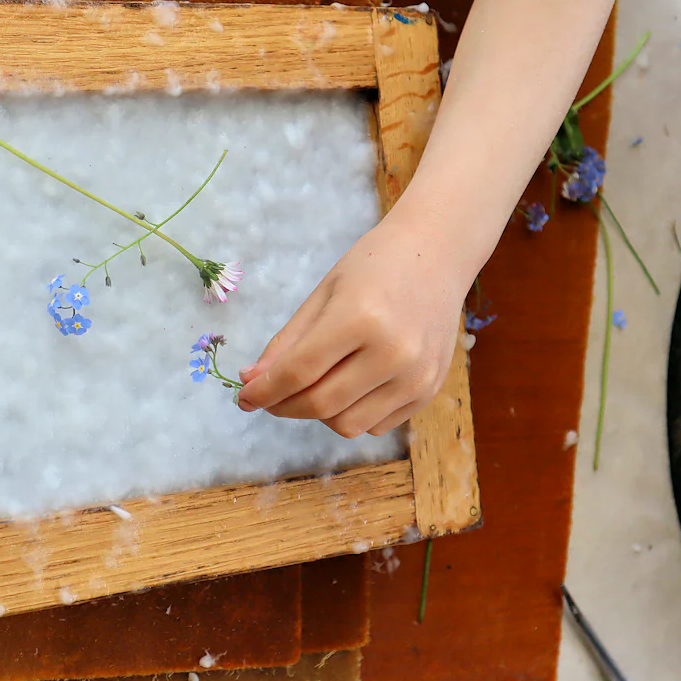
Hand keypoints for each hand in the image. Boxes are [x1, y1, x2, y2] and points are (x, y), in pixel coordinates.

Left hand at [236, 204, 471, 437]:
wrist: (437, 255)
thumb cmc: (374, 266)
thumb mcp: (323, 294)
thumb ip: (288, 342)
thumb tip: (252, 381)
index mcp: (361, 317)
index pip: (299, 371)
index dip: (264, 391)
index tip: (242, 397)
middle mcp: (394, 352)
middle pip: (321, 405)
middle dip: (284, 406)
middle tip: (269, 396)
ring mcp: (417, 376)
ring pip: (348, 425)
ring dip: (318, 413)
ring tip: (313, 385)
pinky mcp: (430, 391)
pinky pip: (377, 425)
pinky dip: (352, 414)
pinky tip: (348, 385)